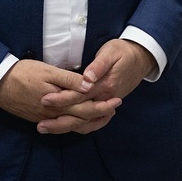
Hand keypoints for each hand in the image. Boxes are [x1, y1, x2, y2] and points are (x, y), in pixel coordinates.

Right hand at [0, 59, 121, 132]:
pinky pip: (61, 126)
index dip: (103, 105)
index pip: (87, 108)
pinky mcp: (39, 119)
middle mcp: (54, 115)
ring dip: (89, 122)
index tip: (117, 100)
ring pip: (72, 126)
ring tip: (102, 116)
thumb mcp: (48, 71)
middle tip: (115, 109)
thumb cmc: (23, 73)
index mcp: (59, 103)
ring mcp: (45, 119)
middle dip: (100, 115)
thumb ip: (70, 80)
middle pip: (82, 120)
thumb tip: (90, 85)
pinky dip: (74, 125)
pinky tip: (80, 121)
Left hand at [36, 39, 156, 133]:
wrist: (141, 59)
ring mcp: (107, 104)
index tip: (45, 99)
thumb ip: (99, 65)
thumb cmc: (123, 52)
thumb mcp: (111, 52)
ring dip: (65, 126)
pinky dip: (78, 127)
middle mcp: (106, 99)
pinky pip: (92, 122)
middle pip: (80, 114)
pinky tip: (65, 128)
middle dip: (59, 120)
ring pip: (85, 121)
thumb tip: (87, 77)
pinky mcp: (106, 106)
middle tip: (40, 125)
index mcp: (106, 85)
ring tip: (46, 128)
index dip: (62, 98)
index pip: (80, 95)